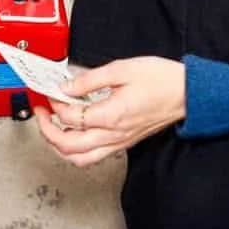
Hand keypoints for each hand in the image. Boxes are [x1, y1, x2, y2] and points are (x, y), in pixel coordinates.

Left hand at [33, 56, 186, 167]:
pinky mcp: (124, 143)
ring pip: (79, 159)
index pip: (69, 117)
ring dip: (59, 147)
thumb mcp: (122, 69)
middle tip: (40, 114)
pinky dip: (76, 152)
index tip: (51, 92)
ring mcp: (119, 142)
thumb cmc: (162, 80)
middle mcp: (113, 134)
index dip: (54, 104)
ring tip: (51, 129)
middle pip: (68, 145)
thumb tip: (67, 86)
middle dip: (46, 131)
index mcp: (110, 115)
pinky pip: (93, 158)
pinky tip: (73, 137)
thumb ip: (90, 79)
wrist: (188, 94)